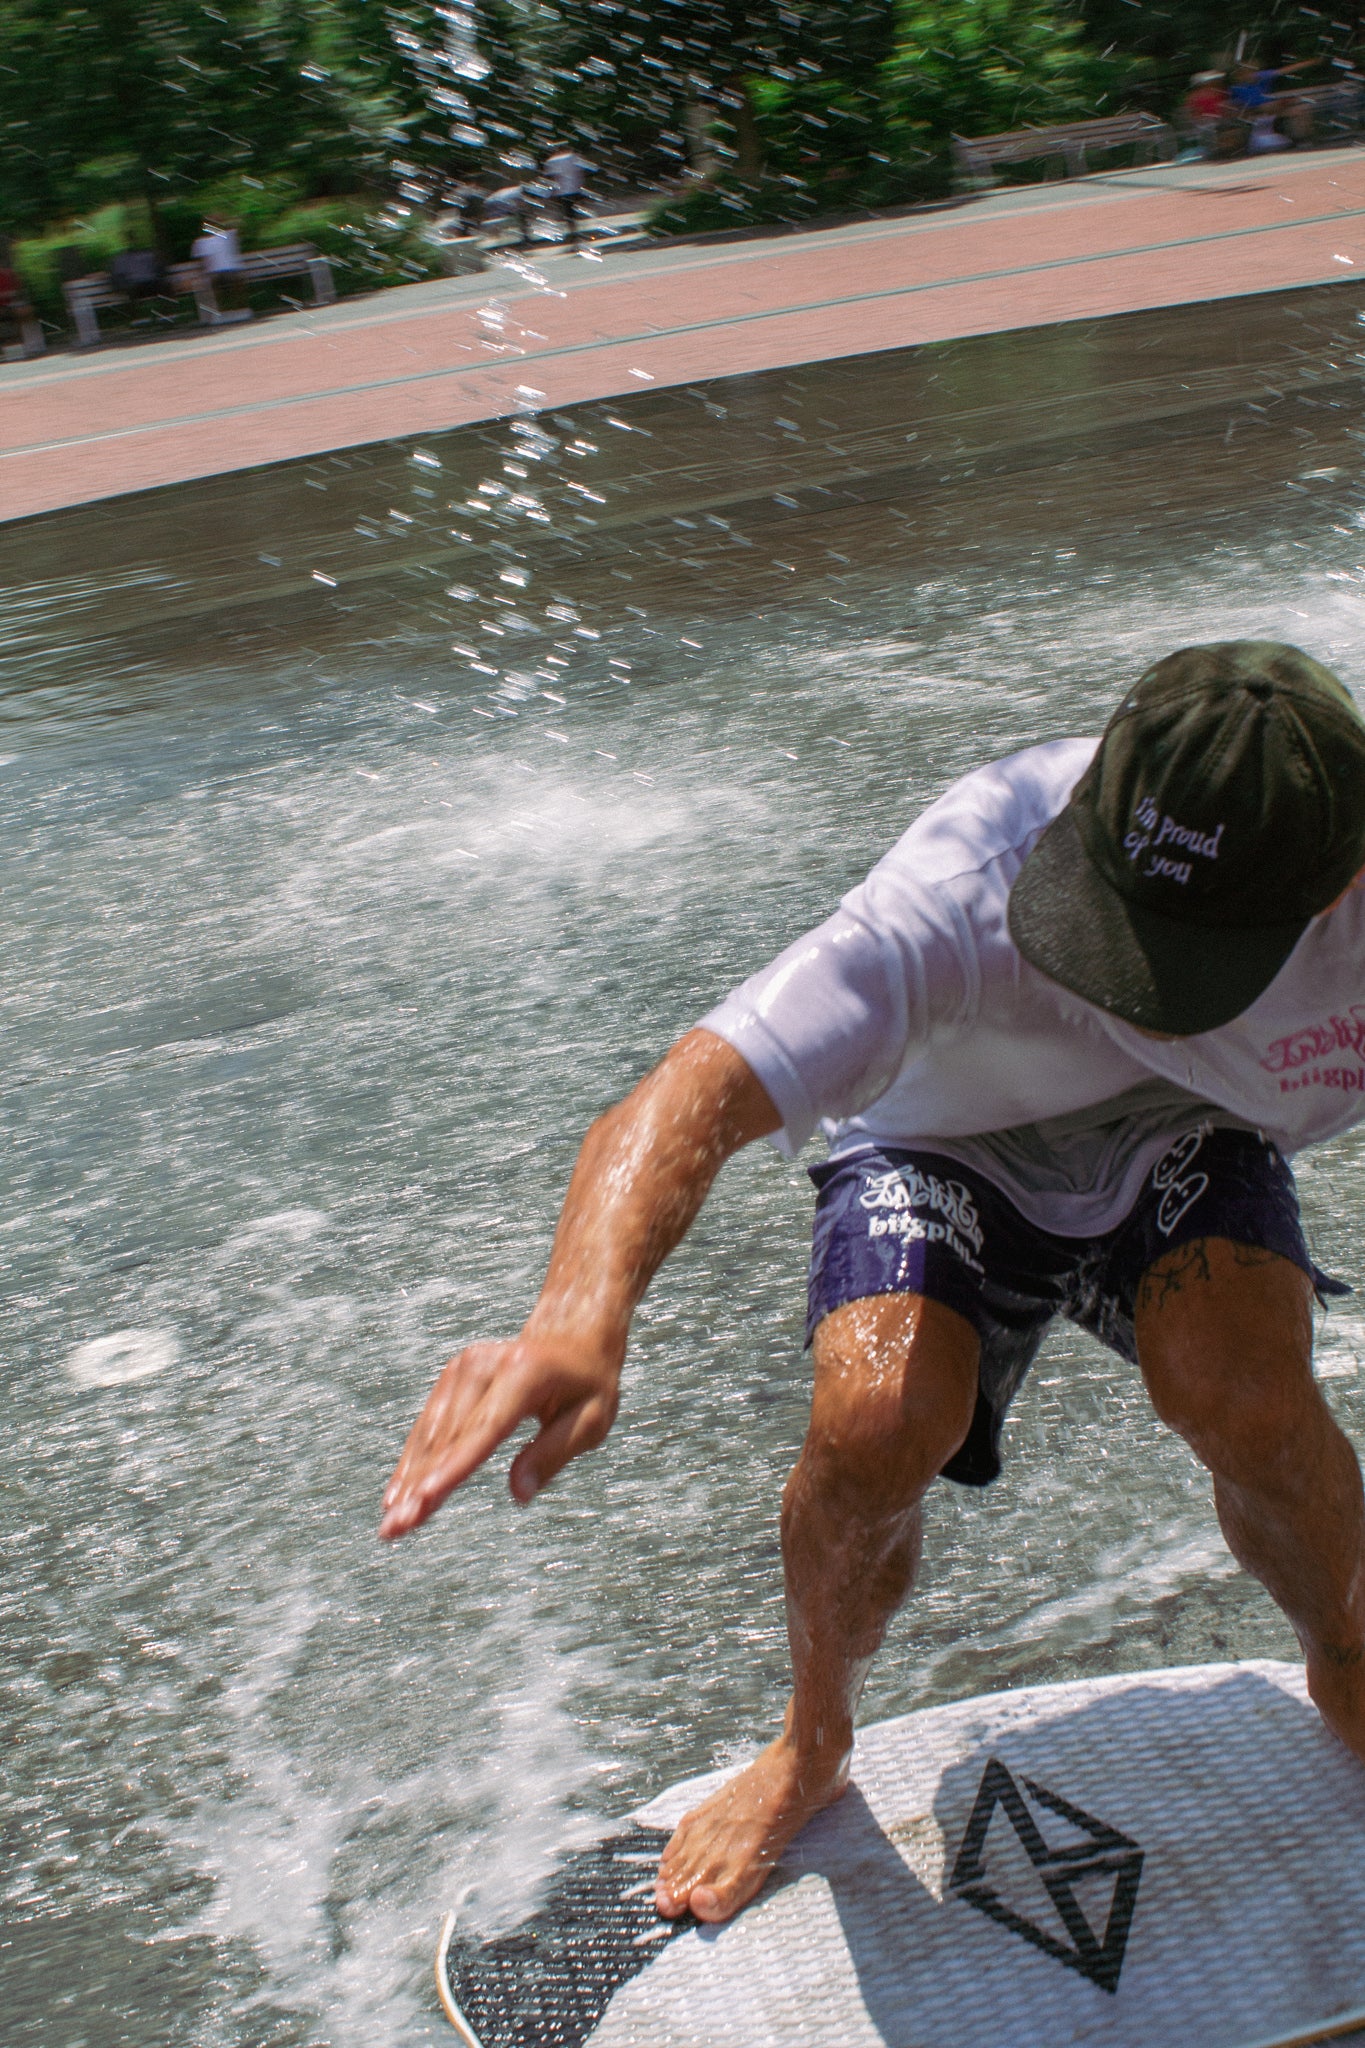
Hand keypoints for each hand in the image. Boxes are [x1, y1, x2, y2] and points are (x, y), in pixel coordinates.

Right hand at [378, 1334, 620, 1539]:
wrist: (571, 1336)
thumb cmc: (587, 1385)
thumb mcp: (592, 1420)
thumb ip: (553, 1454)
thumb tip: (519, 1493)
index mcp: (525, 1373)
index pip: (486, 1429)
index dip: (454, 1468)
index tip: (426, 1499)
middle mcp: (485, 1365)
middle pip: (451, 1438)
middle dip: (422, 1487)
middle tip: (395, 1531)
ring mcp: (463, 1367)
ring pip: (432, 1436)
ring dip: (410, 1481)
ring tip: (391, 1526)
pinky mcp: (452, 1376)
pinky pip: (429, 1426)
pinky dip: (413, 1462)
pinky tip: (396, 1495)